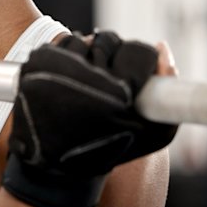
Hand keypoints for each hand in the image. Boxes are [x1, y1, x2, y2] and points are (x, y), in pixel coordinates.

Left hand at [2, 31, 177, 206]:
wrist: (57, 167)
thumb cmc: (112, 149)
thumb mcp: (154, 133)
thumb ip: (170, 91)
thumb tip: (162, 47)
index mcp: (116, 94)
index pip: (138, 52)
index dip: (142, 59)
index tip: (138, 70)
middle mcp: (85, 80)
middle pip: (110, 41)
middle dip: (116, 54)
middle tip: (112, 75)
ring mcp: (56, 71)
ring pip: (84, 40)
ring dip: (91, 52)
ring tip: (90, 77)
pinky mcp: (35, 66)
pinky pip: (60, 45)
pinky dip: (67, 54)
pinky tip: (70, 74)